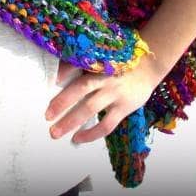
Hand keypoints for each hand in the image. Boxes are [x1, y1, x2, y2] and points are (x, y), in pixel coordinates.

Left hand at [44, 55, 163, 143]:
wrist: (149, 65)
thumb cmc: (118, 61)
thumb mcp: (102, 57)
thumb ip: (82, 63)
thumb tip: (58, 72)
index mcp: (97, 63)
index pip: (78, 65)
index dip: (65, 71)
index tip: (52, 80)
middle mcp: (105, 77)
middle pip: (80, 89)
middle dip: (62, 103)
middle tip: (46, 116)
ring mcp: (115, 93)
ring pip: (90, 108)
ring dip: (71, 121)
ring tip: (55, 132)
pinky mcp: (124, 107)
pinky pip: (106, 124)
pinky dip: (91, 133)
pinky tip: (78, 138)